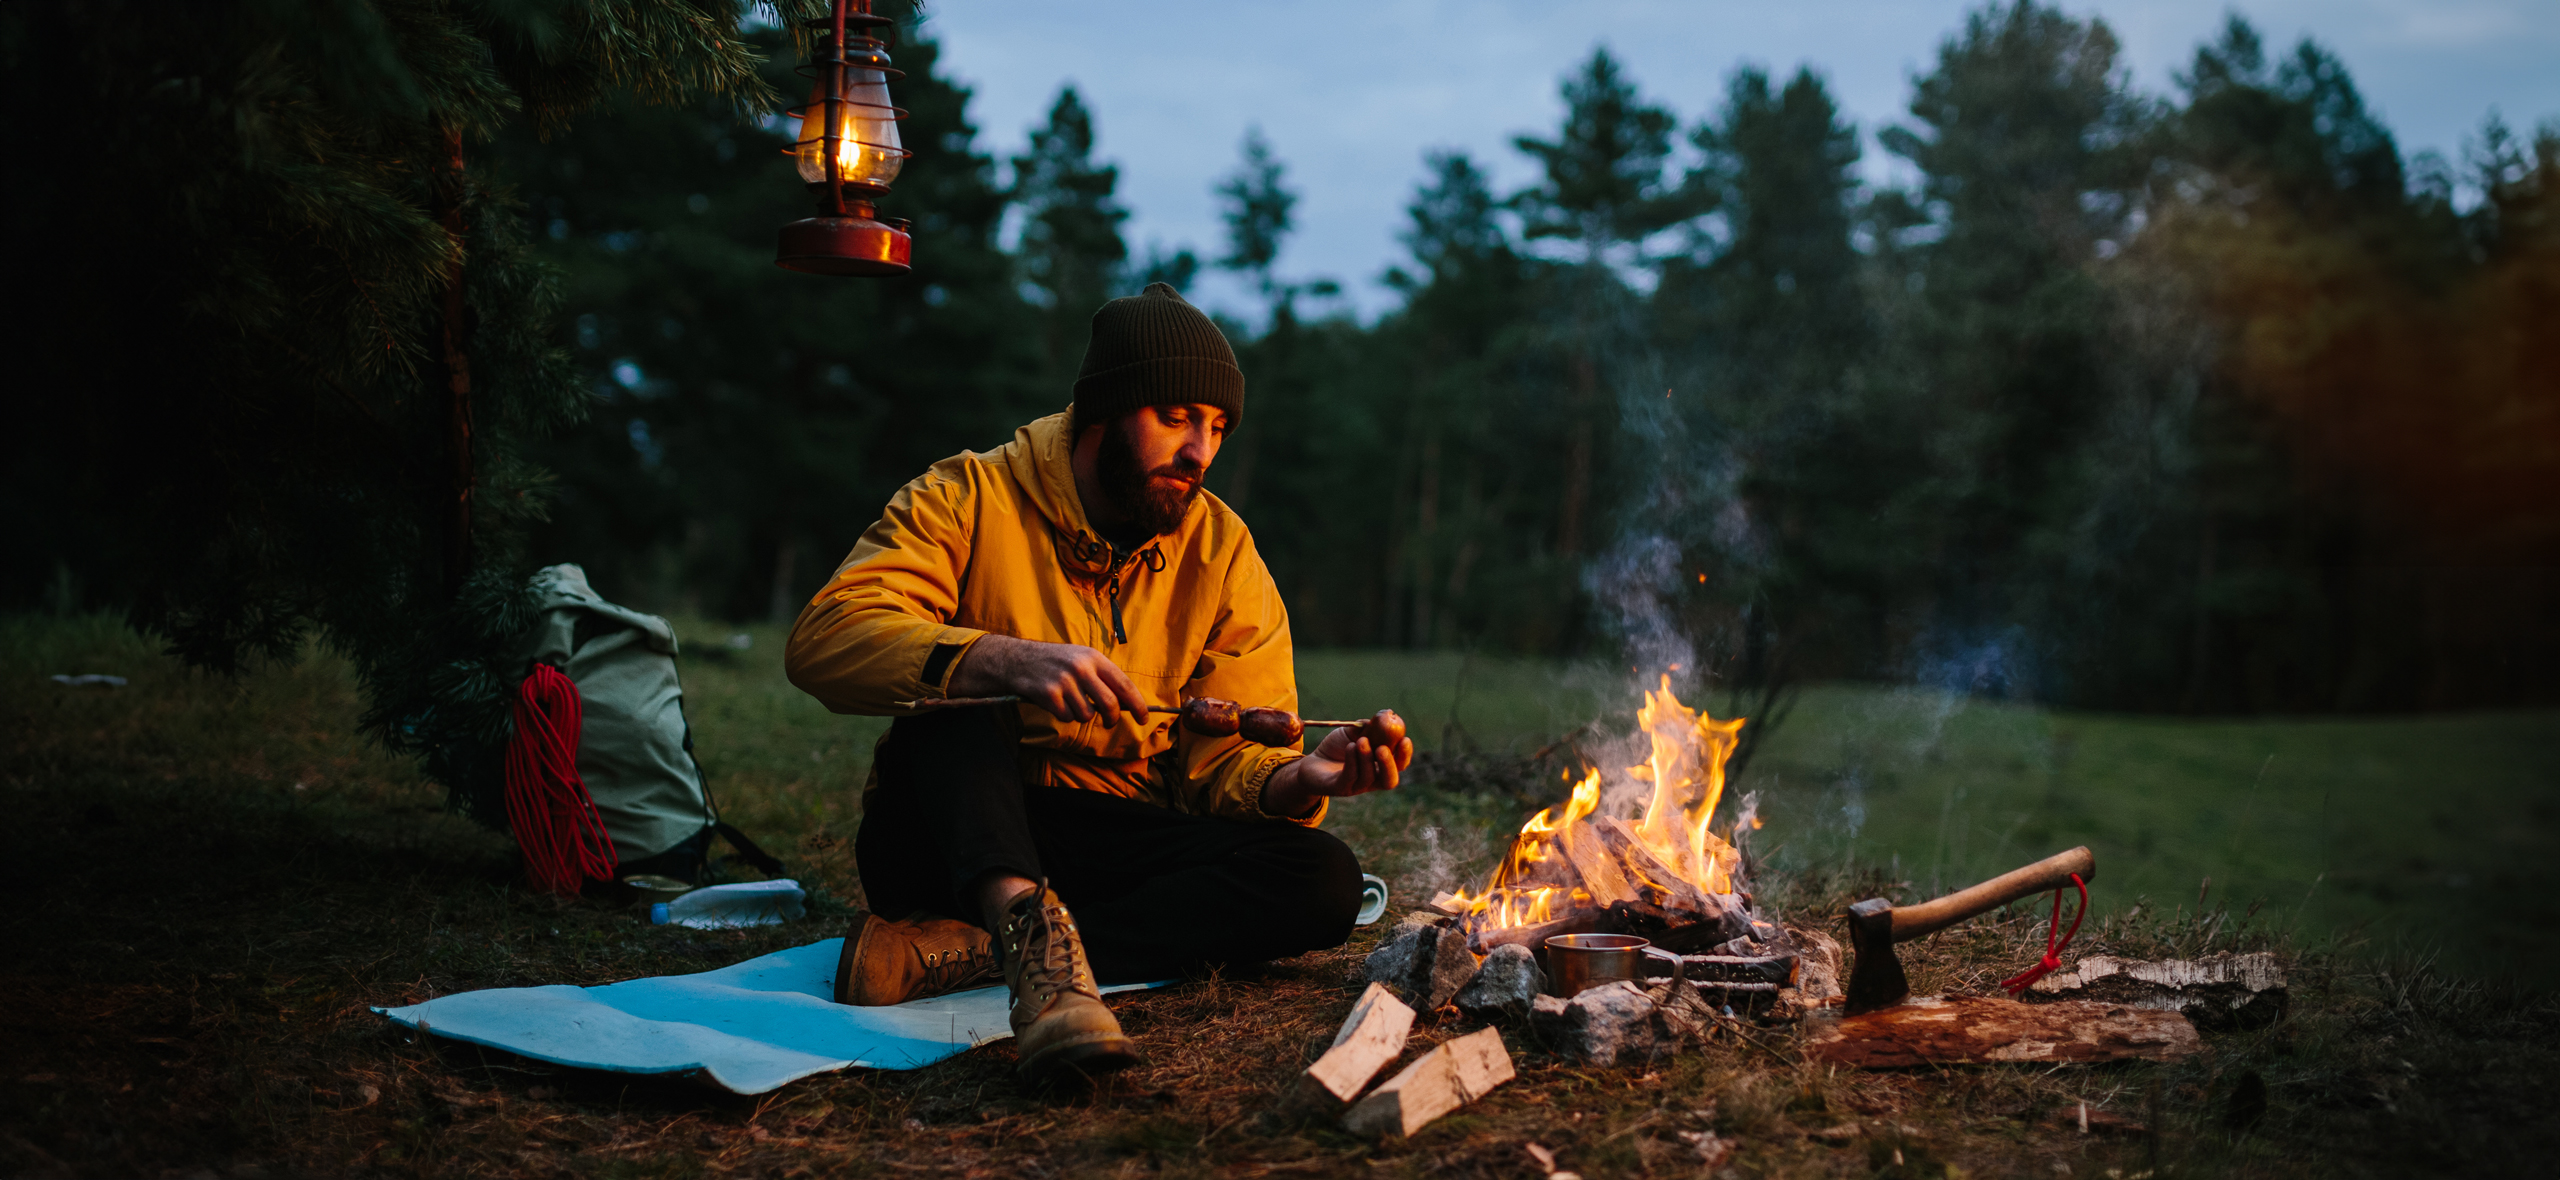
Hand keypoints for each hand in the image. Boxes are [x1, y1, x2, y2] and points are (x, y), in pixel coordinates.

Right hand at [948, 634, 1146, 723]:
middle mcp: (1081, 668)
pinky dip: (1063, 715)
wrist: (1017, 659)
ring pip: (1086, 714)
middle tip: (1109, 722)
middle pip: (1109, 704)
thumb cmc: (1054, 661)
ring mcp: (1064, 681)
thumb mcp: (1080, 658)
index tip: (1144, 718)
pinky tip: (1055, 702)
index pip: (1123, 684)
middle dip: (1112, 718)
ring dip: (1081, 714)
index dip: (1137, 704)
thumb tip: (1127, 703)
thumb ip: (1102, 677)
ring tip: (1070, 702)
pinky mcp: (1049, 694)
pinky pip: (1066, 717)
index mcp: (1093, 657)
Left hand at [1260, 724, 1414, 816]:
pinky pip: (1350, 777)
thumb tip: (1383, 716)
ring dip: (1366, 758)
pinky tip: (1350, 747)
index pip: (1399, 765)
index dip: (1405, 755)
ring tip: (1360, 741)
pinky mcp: (1340, 788)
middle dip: (1390, 764)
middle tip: (1383, 748)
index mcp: (1380, 767)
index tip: (1405, 739)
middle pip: (1390, 780)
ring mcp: (1356, 786)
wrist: (1312, 762)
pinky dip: (1352, 761)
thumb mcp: (1353, 734)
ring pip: (1368, 778)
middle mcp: (1372, 780)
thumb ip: (1368, 727)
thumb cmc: (1337, 748)